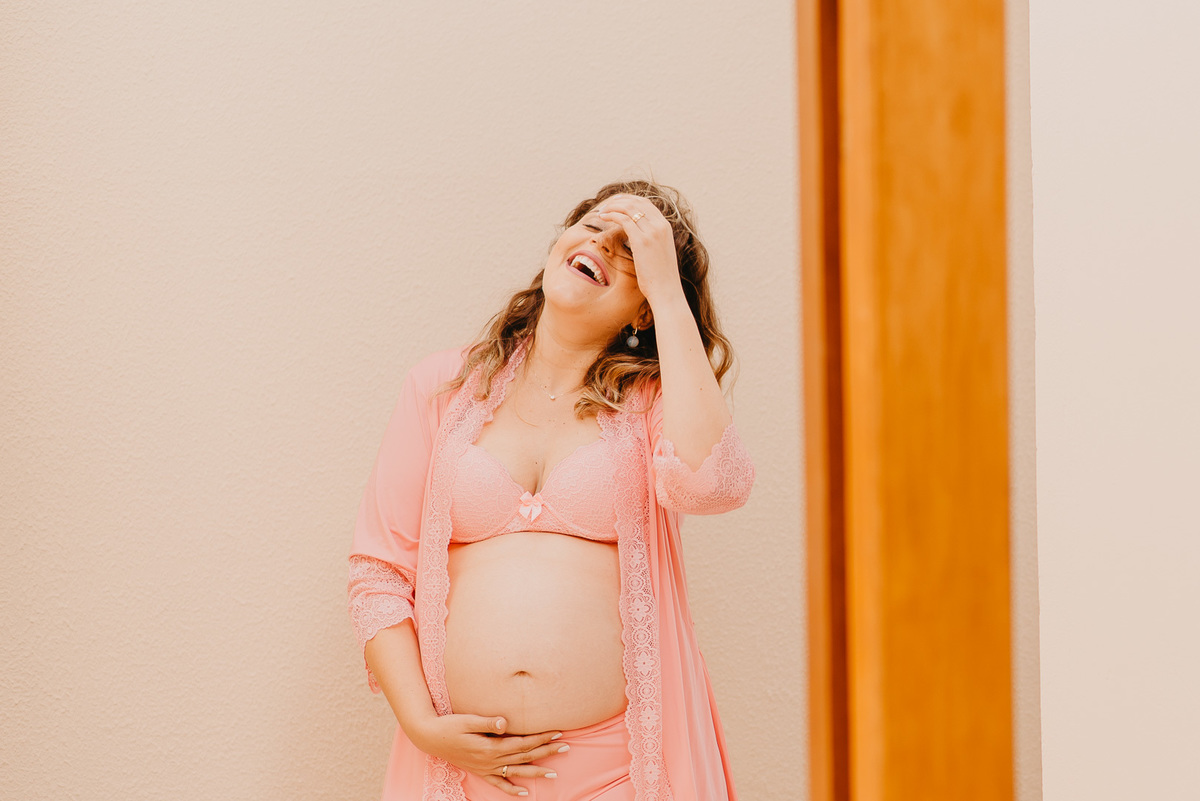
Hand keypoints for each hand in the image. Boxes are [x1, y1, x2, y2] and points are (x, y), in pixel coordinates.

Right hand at [408, 712, 566, 796]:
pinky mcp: (479, 771)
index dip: (540, 737)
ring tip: (554, 772)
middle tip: (566, 747)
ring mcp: (485, 768)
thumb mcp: (467, 720)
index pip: (522, 743)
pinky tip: (523, 792)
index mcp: (490, 747)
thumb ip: (487, 723)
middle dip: (546, 752)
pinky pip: (498, 783)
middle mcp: (490, 761)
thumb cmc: (449, 725)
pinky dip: (511, 789)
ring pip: (516, 771)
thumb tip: (505, 722)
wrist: (429, 738)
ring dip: (536, 771)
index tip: (557, 732)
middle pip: (524, 757)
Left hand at [596, 197, 684, 308]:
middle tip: (607, 205)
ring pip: (629, 208)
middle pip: (637, 202)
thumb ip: (652, 241)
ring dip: (613, 207)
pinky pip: (624, 220)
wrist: (666, 290)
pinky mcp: (642, 240)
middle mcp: (660, 225)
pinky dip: (612, 215)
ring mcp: (652, 232)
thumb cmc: (661, 277)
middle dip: (620, 200)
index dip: (631, 200)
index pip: (647, 204)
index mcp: (666, 227)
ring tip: (602, 212)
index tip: (618, 202)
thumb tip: (639, 239)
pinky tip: (603, 218)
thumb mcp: (660, 253)